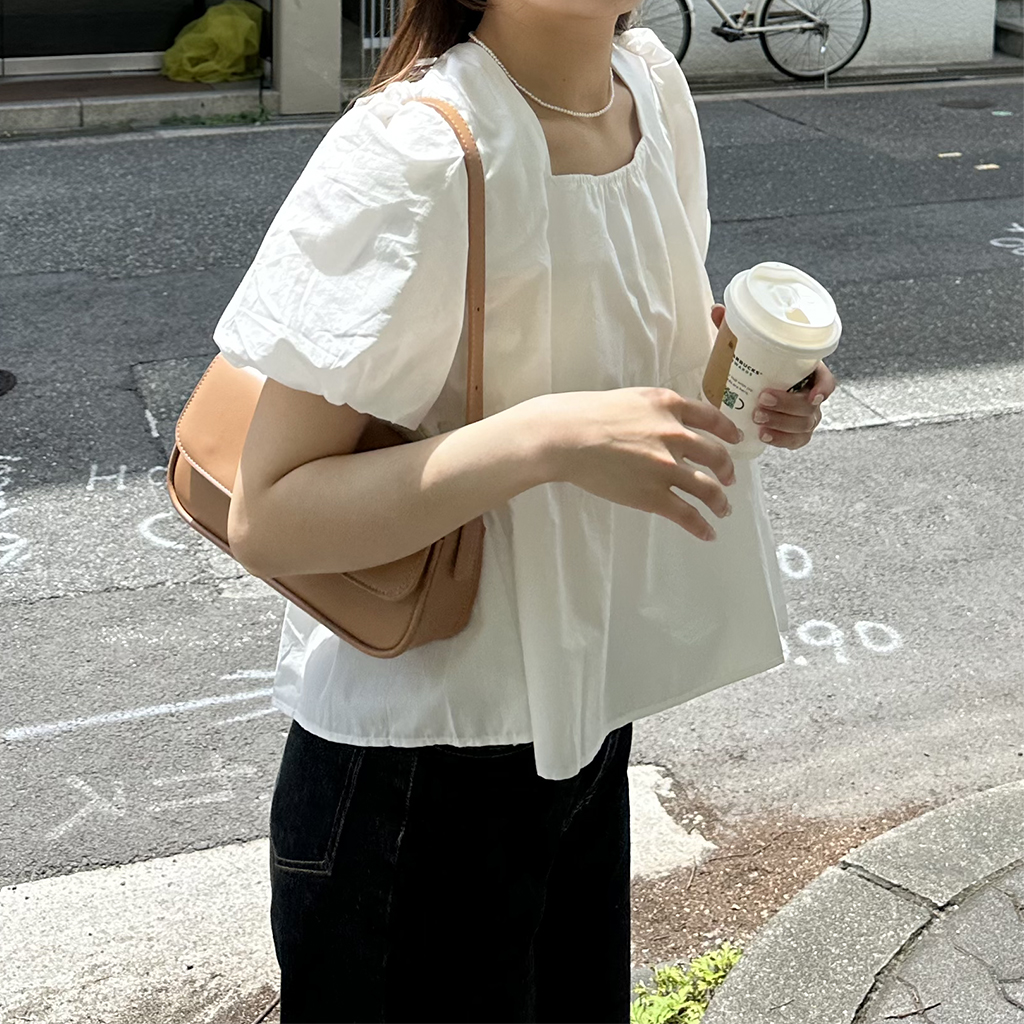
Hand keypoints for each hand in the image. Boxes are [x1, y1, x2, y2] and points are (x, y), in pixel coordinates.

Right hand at [539, 386, 742, 541]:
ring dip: (720, 501)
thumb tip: (660, 426)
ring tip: (724, 509)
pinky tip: (708, 533)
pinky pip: (686, 514)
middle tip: (728, 479)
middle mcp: (675, 435)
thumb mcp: (631, 399)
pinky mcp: (652, 495)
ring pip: (708, 488)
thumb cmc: (586, 415)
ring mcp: (666, 467)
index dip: (727, 431)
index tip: (735, 439)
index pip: (711, 418)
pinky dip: (701, 526)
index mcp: (669, 406)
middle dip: (726, 470)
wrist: (567, 436)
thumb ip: (653, 411)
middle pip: (716, 455)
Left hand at [710, 303, 836, 450]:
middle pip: (811, 407)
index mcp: (808, 373)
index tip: (812, 396)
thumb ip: (735, 328)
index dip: (823, 390)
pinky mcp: (794, 433)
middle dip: (788, 406)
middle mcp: (810, 396)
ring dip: (781, 423)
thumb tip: (718, 309)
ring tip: (757, 418)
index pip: (827, 381)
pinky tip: (764, 436)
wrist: (749, 390)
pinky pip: (796, 442)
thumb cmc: (755, 365)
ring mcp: (804, 417)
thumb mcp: (747, 347)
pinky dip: (781, 440)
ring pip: (804, 425)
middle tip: (762, 401)